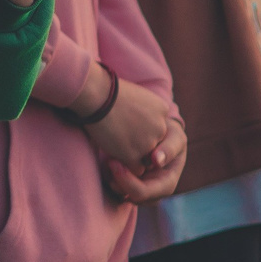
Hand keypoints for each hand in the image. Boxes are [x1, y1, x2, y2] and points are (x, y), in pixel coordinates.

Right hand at [80, 74, 185, 202]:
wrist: (97, 96)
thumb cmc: (109, 92)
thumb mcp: (138, 95)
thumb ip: (145, 111)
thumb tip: (140, 124)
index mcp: (163, 110)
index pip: (158, 128)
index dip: (142, 129)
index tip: (127, 123)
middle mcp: (161, 127)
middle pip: (154, 145)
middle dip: (139, 143)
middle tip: (121, 135)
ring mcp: (149, 143)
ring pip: (146, 158)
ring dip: (132, 155)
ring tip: (116, 142)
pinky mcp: (134, 155)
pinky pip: (136, 169)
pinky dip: (126, 165)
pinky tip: (115, 153)